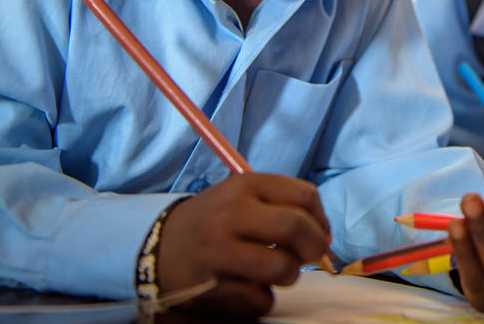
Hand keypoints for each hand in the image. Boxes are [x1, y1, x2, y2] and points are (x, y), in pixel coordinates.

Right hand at [156, 173, 331, 314]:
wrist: (159, 247)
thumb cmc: (214, 221)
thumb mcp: (241, 196)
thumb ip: (282, 205)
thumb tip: (324, 234)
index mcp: (243, 186)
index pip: (304, 196)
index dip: (322, 218)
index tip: (319, 231)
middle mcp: (230, 214)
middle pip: (295, 228)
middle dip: (314, 246)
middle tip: (310, 255)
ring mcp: (219, 251)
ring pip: (282, 268)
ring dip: (289, 274)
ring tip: (275, 270)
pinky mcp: (211, 287)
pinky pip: (260, 298)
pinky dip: (262, 296)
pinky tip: (247, 285)